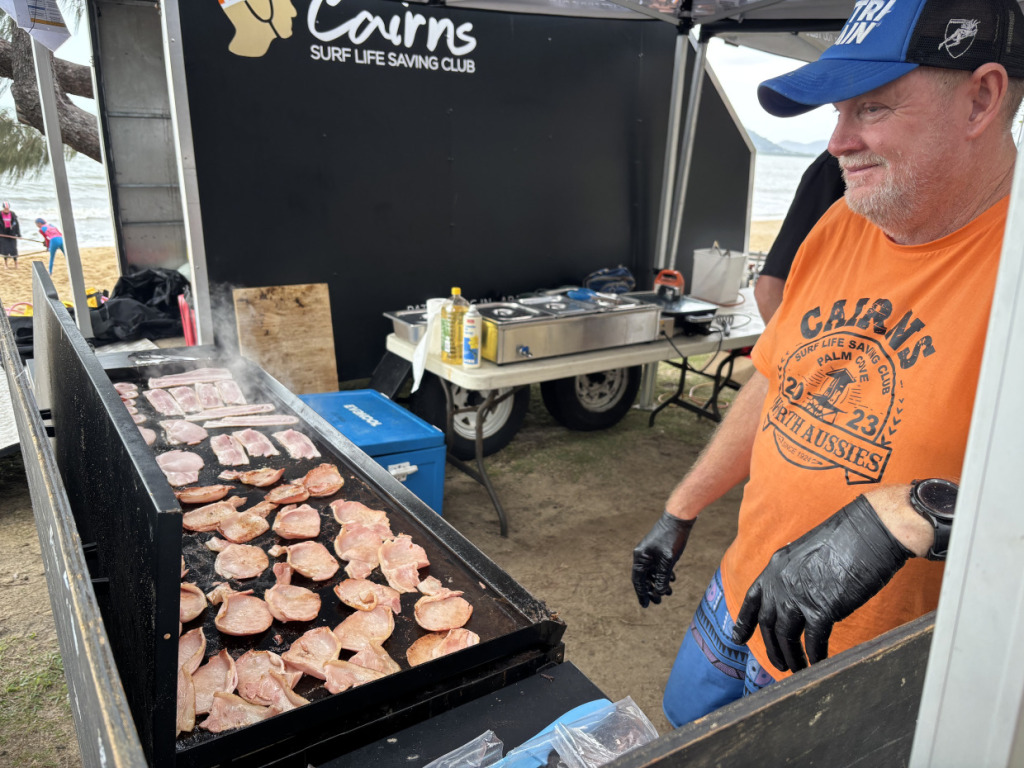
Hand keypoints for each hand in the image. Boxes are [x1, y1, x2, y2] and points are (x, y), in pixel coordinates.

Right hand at [632, 512, 695, 607]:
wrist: (679, 519)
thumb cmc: (672, 538)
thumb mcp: (668, 561)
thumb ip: (663, 577)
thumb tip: (660, 592)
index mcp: (640, 557)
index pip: (638, 580)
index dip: (641, 594)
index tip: (645, 606)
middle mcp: (642, 555)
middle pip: (644, 578)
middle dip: (651, 590)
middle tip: (659, 601)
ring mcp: (650, 552)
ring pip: (652, 572)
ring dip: (659, 583)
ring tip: (669, 593)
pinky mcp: (658, 549)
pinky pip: (657, 566)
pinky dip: (663, 574)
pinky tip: (671, 579)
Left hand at [731, 495, 911, 671]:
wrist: (871, 530)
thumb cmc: (849, 539)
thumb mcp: (810, 553)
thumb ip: (798, 574)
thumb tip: (799, 596)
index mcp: (777, 564)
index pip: (753, 597)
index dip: (744, 620)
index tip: (737, 638)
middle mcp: (781, 580)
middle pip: (768, 622)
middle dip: (771, 647)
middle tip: (778, 664)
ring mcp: (798, 595)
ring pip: (787, 636)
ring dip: (792, 657)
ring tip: (797, 670)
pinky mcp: (821, 608)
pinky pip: (814, 641)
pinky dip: (815, 656)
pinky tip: (819, 664)